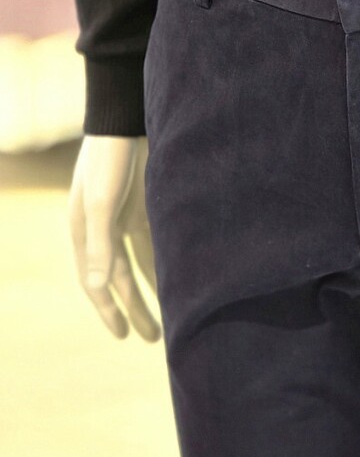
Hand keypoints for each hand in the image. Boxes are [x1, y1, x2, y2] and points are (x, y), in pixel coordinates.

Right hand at [68, 135, 160, 341]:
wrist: (127, 118)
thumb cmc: (110, 160)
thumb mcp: (101, 204)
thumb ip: (101, 245)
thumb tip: (99, 287)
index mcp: (83, 231)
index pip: (96, 282)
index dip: (109, 310)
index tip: (123, 337)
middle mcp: (101, 228)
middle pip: (119, 277)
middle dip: (134, 307)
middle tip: (152, 338)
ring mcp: (123, 216)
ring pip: (137, 263)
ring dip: (149, 289)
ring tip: (166, 316)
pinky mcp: (144, 204)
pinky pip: (152, 243)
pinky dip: (162, 262)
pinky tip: (178, 278)